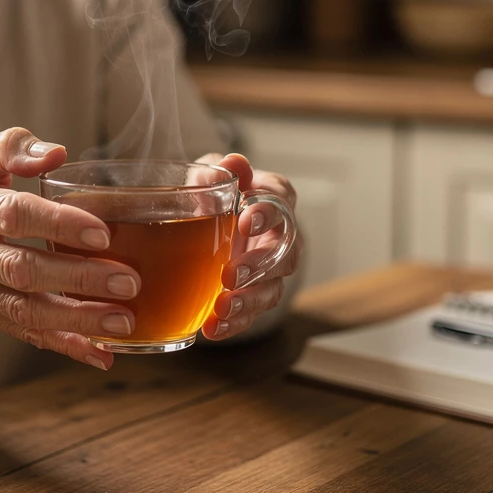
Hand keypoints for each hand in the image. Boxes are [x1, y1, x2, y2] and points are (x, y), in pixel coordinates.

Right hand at [0, 128, 141, 370]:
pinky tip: (103, 352)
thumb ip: (15, 148)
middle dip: (77, 278)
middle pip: (20, 270)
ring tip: (124, 319)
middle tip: (127, 281)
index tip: (102, 234)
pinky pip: (23, 333)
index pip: (11, 217)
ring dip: (76, 319)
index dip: (58, 224)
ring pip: (23, 311)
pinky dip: (65, 344)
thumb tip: (55, 154)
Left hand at [195, 152, 301, 341]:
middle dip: (259, 266)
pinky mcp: (256, 294)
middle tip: (231, 274)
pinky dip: (234, 324)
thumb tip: (231, 163)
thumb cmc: (214, 190)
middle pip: (284, 254)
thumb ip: (217, 171)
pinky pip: (253, 314)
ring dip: (249, 301)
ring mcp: (272, 270)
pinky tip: (212, 329)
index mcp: (274, 198)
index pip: (281, 203)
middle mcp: (282, 236)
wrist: (207, 218)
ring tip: (222, 308)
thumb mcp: (210, 173)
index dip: (267, 213)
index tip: (245, 219)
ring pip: (272, 290)